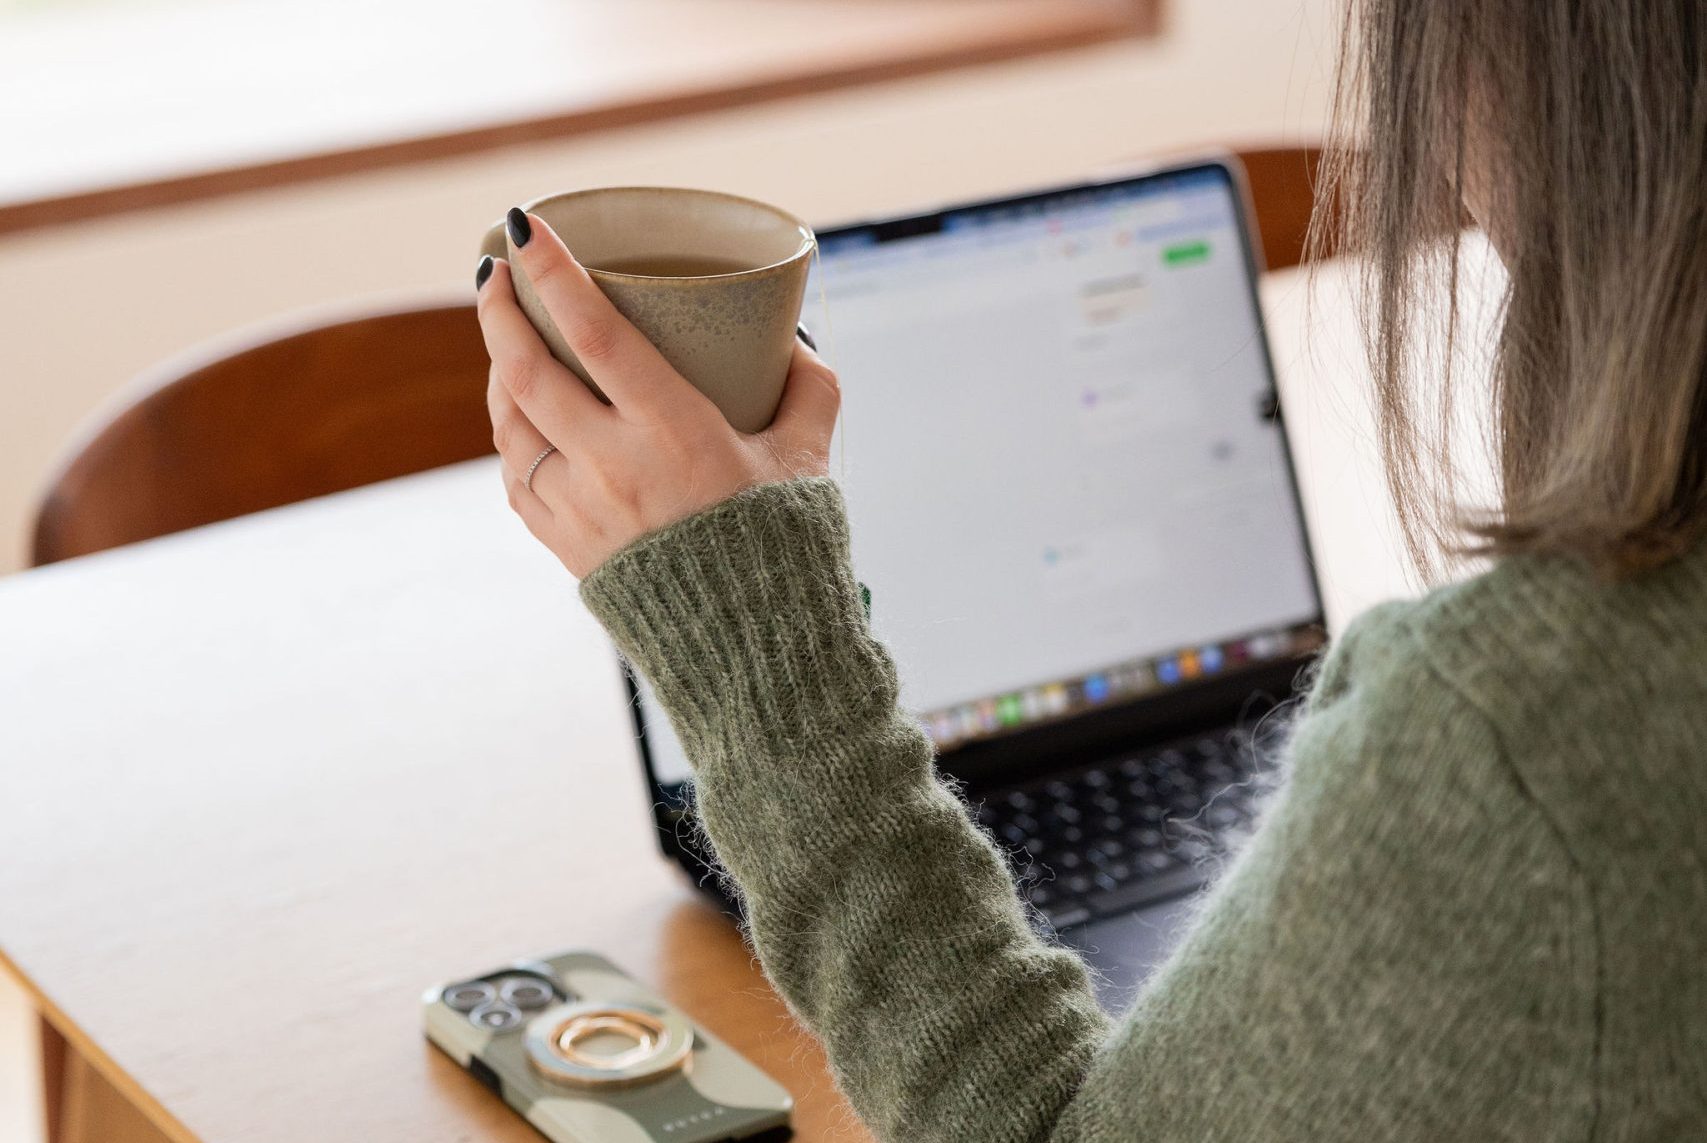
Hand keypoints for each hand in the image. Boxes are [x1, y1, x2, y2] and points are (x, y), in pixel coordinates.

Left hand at [475, 211, 840, 578]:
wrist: (753, 651)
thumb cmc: (783, 549)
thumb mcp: (809, 459)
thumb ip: (808, 388)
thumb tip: (792, 341)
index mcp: (672, 431)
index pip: (593, 331)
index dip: (552, 271)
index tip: (525, 227)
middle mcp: (612, 465)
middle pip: (527, 368)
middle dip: (499, 308)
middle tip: (495, 269)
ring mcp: (579, 509)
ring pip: (510, 422)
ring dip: (499, 369)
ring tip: (507, 337)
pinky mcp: (565, 545)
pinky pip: (517, 476)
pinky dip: (512, 434)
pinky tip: (521, 414)